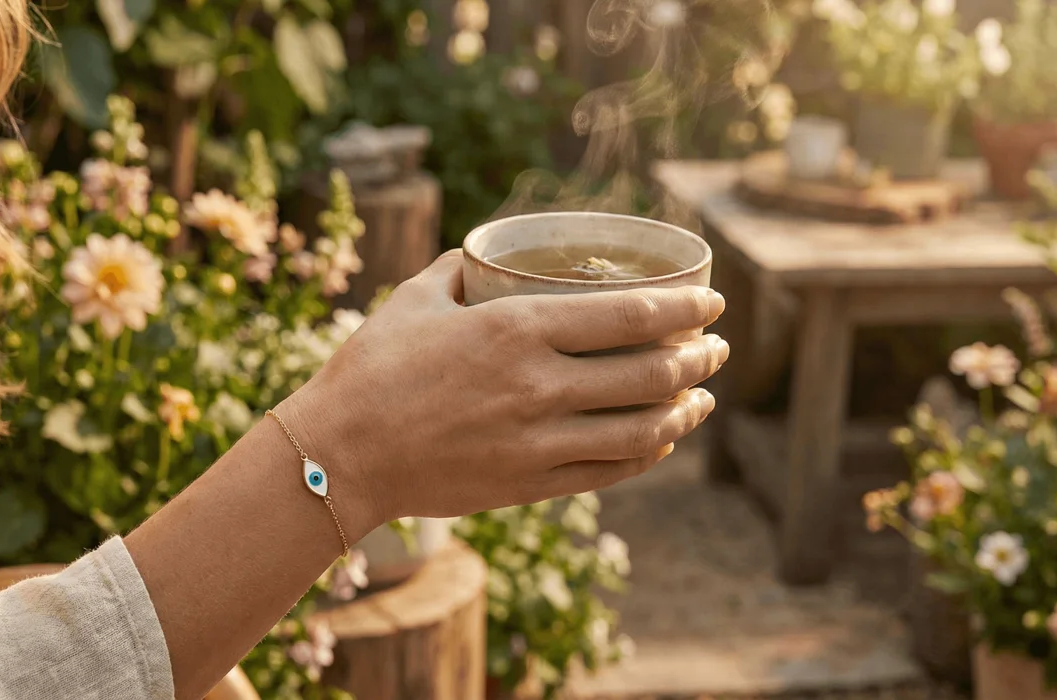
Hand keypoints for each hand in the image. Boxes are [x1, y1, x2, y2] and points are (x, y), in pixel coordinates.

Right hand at [279, 250, 727, 536]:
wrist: (338, 454)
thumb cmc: (372, 368)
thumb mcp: (416, 299)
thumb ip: (462, 268)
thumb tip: (492, 253)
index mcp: (516, 329)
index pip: (631, 315)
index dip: (686, 309)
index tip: (713, 302)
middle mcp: (539, 385)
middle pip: (651, 372)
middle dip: (700, 358)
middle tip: (717, 347)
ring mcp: (539, 441)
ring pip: (643, 428)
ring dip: (686, 409)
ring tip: (703, 396)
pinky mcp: (530, 484)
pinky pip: (611, 471)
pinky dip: (649, 453)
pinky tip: (663, 439)